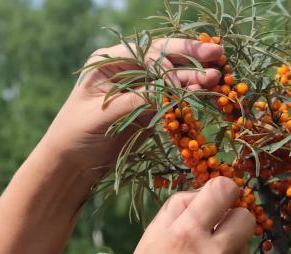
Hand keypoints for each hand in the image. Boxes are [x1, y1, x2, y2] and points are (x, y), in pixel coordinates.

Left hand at [41, 38, 222, 171]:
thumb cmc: (75, 135)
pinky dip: (191, 94)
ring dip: (196, 75)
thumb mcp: (101, 115)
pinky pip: (174, 96)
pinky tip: (206, 91)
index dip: (167, 65)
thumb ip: (133, 100)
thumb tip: (165, 90)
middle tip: (216, 55)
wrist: (72, 162)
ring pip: (174, 74)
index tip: (182, 83)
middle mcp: (127, 68)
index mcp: (109, 61)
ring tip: (218, 77)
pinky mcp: (151, 105)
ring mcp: (142, 85)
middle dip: (190, 55)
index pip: (145, 53)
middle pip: (164, 55)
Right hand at [91, 177, 254, 253]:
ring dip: (231, 242)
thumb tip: (212, 190)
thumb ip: (182, 203)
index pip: (225, 189)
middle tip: (214, 226)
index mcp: (186, 234)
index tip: (215, 198)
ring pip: (247, 242)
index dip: (222, 189)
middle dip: (232, 215)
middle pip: (247, 215)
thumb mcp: (153, 231)